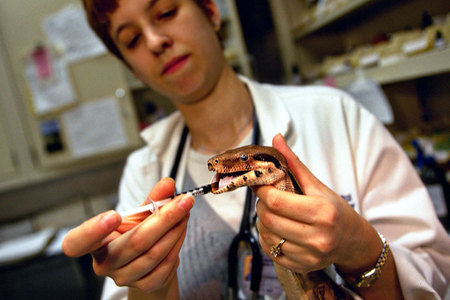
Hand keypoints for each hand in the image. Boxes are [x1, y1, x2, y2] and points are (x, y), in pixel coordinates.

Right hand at [62, 178, 193, 291]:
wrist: (147, 257)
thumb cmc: (135, 233)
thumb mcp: (138, 214)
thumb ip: (152, 199)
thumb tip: (168, 184)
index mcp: (93, 243)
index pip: (77, 243)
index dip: (92, 230)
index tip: (114, 215)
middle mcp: (104, 264)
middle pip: (135, 242)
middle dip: (165, 218)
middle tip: (184, 200)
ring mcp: (124, 278)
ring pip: (155, 253)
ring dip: (176, 229)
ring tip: (186, 211)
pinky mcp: (145, 285)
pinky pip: (166, 264)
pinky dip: (178, 243)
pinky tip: (182, 229)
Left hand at [254, 134, 380, 274]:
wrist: (353, 241)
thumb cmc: (335, 210)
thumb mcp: (318, 186)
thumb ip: (294, 164)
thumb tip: (277, 139)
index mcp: (322, 212)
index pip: (277, 202)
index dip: (261, 191)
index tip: (259, 184)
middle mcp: (317, 237)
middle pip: (269, 219)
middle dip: (261, 205)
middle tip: (266, 198)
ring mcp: (309, 255)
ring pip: (267, 236)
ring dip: (262, 222)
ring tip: (272, 213)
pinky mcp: (302, 266)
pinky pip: (271, 252)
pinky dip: (267, 238)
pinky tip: (276, 229)